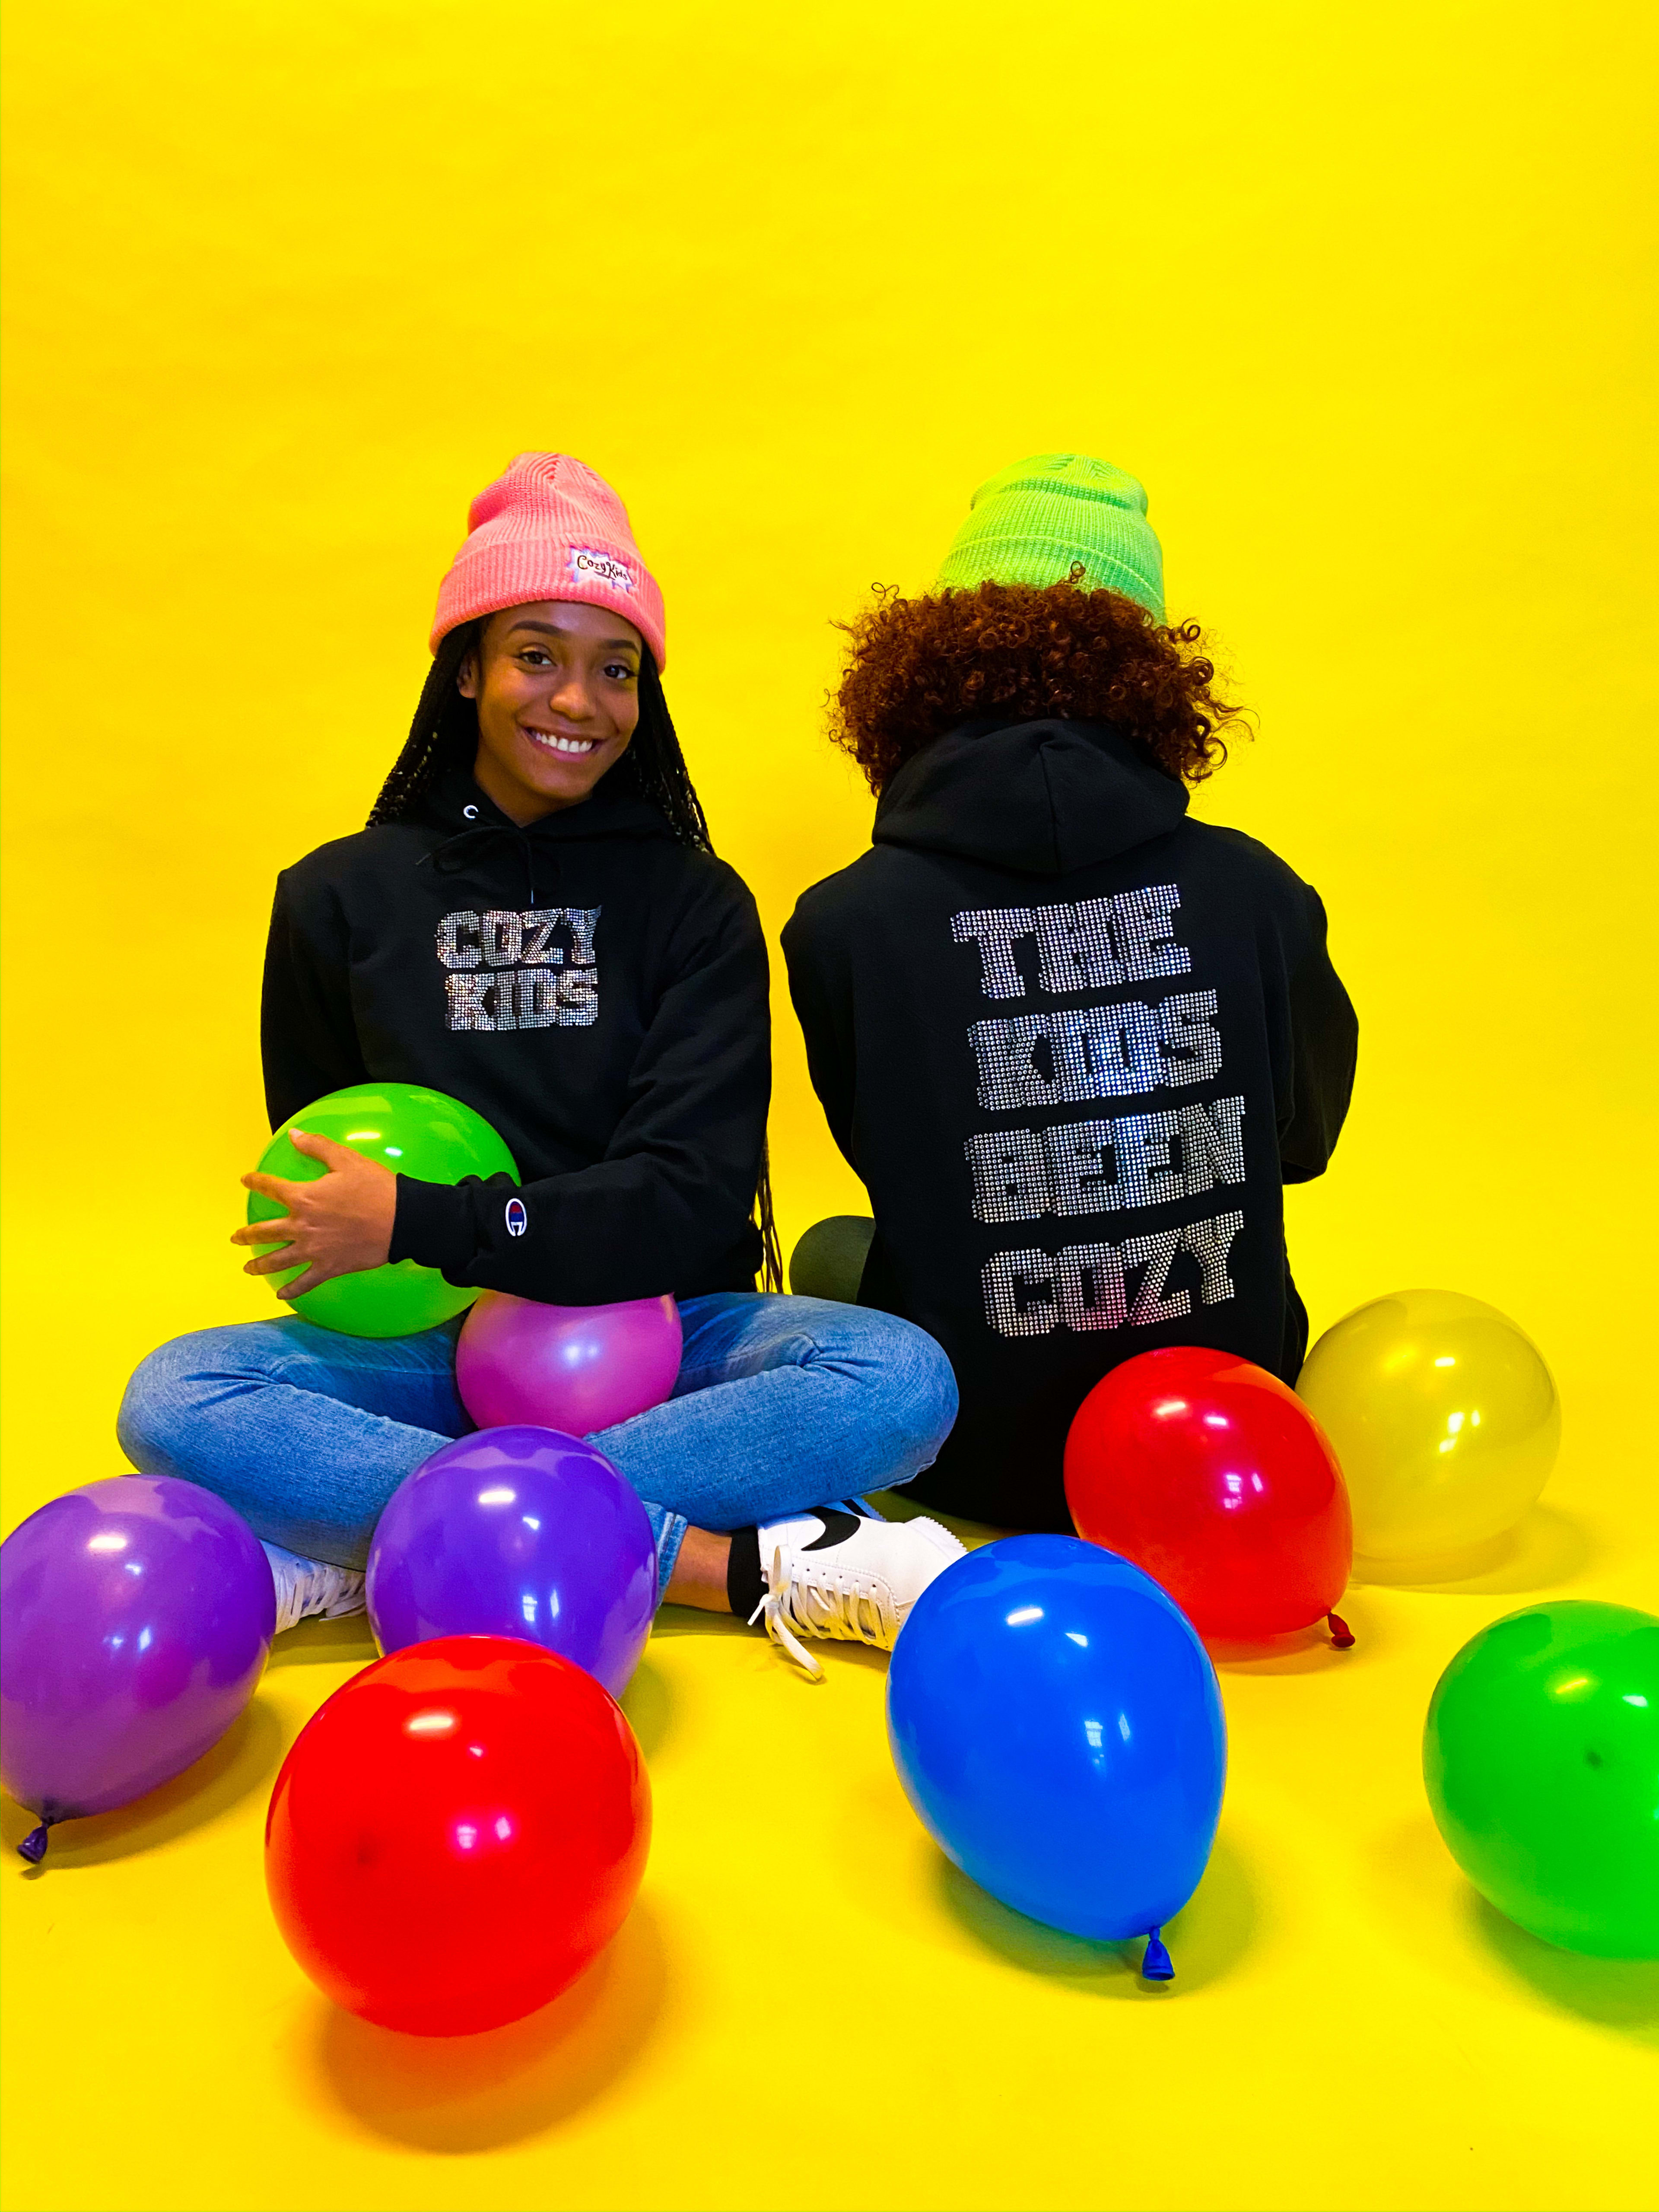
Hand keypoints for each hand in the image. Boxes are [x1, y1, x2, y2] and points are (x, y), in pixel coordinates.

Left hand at [232, 1130, 398, 1299]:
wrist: (402, 1220)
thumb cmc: (375, 1187)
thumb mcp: (347, 1159)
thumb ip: (317, 1146)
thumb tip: (293, 1134)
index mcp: (303, 1197)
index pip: (270, 1187)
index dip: (255, 1181)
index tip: (245, 1180)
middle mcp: (301, 1226)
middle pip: (264, 1232)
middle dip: (246, 1234)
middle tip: (235, 1237)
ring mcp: (313, 1251)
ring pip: (277, 1261)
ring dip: (259, 1265)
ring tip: (248, 1268)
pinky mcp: (328, 1268)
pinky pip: (304, 1283)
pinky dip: (291, 1291)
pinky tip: (282, 1295)